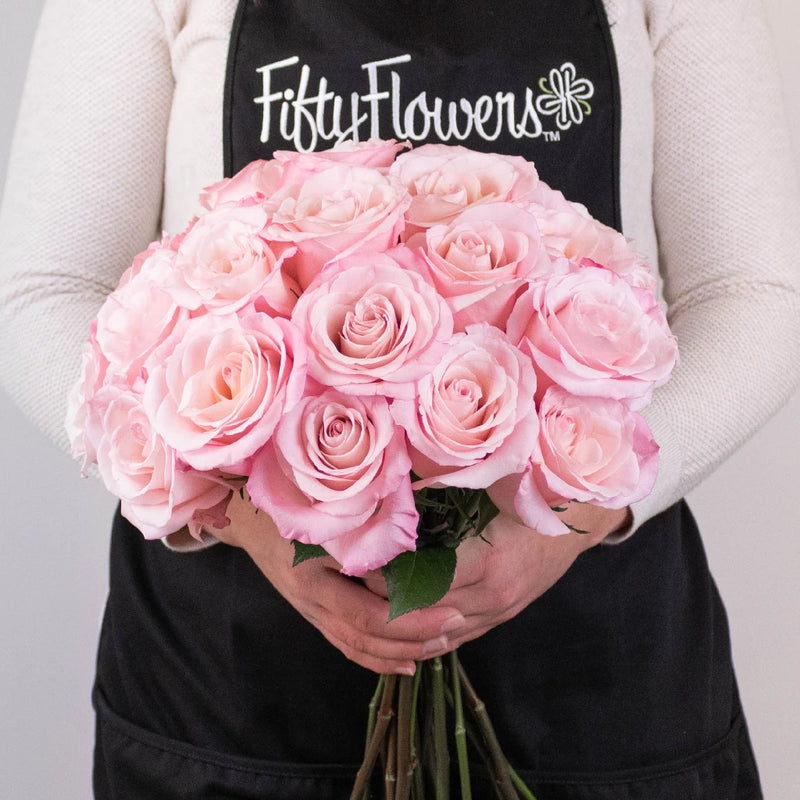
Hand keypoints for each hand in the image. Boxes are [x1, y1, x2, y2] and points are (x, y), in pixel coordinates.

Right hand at [213, 491, 468, 674]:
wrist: (246, 515)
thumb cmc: (289, 500)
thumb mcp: (324, 508)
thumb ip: (363, 525)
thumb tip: (417, 540)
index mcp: (313, 576)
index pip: (370, 615)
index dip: (414, 621)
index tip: (454, 611)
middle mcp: (311, 601)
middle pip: (367, 637)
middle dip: (416, 638)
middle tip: (458, 627)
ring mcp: (311, 611)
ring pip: (357, 647)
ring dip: (401, 652)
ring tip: (441, 646)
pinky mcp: (313, 613)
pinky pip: (346, 645)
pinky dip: (377, 658)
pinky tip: (407, 661)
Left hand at [362, 502, 629, 650]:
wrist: (581, 518)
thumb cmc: (533, 492)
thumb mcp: (493, 483)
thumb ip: (446, 487)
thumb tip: (395, 483)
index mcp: (485, 563)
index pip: (414, 585)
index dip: (378, 577)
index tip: (351, 560)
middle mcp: (490, 597)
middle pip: (418, 617)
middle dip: (377, 605)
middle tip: (344, 587)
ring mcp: (496, 613)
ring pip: (433, 636)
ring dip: (395, 626)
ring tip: (358, 606)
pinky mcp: (498, 619)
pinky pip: (452, 640)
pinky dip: (420, 637)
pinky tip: (394, 629)